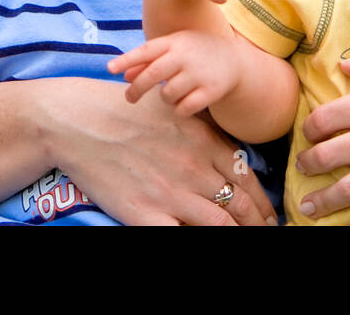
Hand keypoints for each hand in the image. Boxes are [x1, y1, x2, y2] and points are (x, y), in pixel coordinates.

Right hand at [43, 77, 275, 224]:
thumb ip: (205, 133)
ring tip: (246, 237)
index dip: (262, 200)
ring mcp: (171, 194)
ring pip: (219, 224)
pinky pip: (181, 235)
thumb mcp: (176, 112)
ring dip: (237, 232)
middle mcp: (194, 169)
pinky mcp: (145, 213)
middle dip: (257, 221)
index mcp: (204, 143)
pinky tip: (205, 238)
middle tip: (268, 229)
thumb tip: (230, 156)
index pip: (246, 178)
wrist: (80, 121)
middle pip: (239, 204)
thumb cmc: (127, 111)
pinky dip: (199, 238)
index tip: (269, 212)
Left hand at [108, 31, 240, 114]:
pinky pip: (183, 109)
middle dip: (137, 89)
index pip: (147, 50)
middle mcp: (186, 56)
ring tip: (174, 92)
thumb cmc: (196, 52)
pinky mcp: (211, 91)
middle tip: (130, 98)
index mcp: (175, 42)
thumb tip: (124, 76)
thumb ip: (149, 60)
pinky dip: (180, 109)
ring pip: (167, 95)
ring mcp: (199, 74)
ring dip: (165, 98)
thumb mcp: (175, 49)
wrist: (235, 60)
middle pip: (153, 74)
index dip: (127, 60)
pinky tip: (185, 103)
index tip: (110, 69)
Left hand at [293, 43, 349, 224]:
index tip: (309, 134)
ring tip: (309, 207)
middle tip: (302, 170)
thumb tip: (345, 65)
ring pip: (346, 190)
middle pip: (327, 155)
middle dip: (308, 165)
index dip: (310, 128)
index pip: (327, 117)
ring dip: (321, 201)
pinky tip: (348, 230)